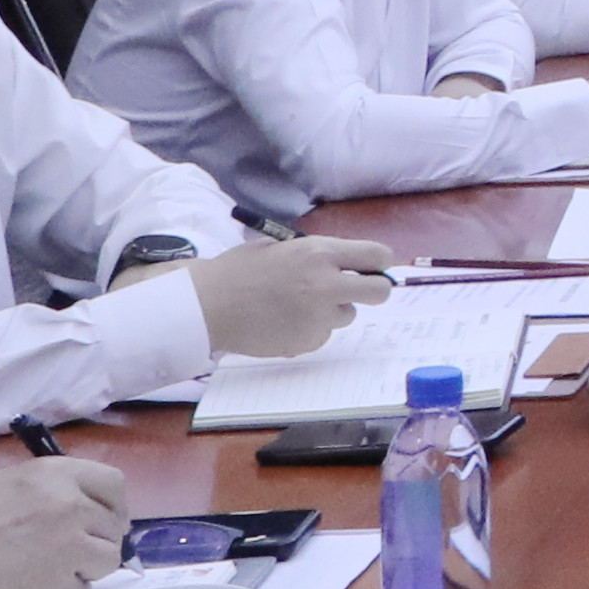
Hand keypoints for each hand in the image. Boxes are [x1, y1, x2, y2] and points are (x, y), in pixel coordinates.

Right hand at [0, 455, 131, 588]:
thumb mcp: (12, 484)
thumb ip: (54, 488)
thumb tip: (92, 506)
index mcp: (55, 474)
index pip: (114, 485)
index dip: (112, 507)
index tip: (102, 523)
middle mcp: (69, 504)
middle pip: (114, 527)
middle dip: (95, 542)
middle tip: (65, 553)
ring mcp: (69, 544)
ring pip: (107, 560)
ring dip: (83, 569)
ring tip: (45, 569)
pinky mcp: (61, 582)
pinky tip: (30, 587)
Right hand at [185, 235, 397, 360]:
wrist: (209, 304)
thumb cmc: (241, 270)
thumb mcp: (283, 248)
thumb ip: (318, 256)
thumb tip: (350, 264)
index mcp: (319, 252)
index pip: (377, 255)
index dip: (378, 263)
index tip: (372, 269)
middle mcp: (326, 283)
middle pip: (379, 291)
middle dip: (373, 290)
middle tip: (356, 292)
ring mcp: (319, 316)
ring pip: (347, 315)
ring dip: (332, 311)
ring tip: (296, 305)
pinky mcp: (308, 340)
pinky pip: (322, 334)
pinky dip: (309, 329)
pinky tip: (283, 322)